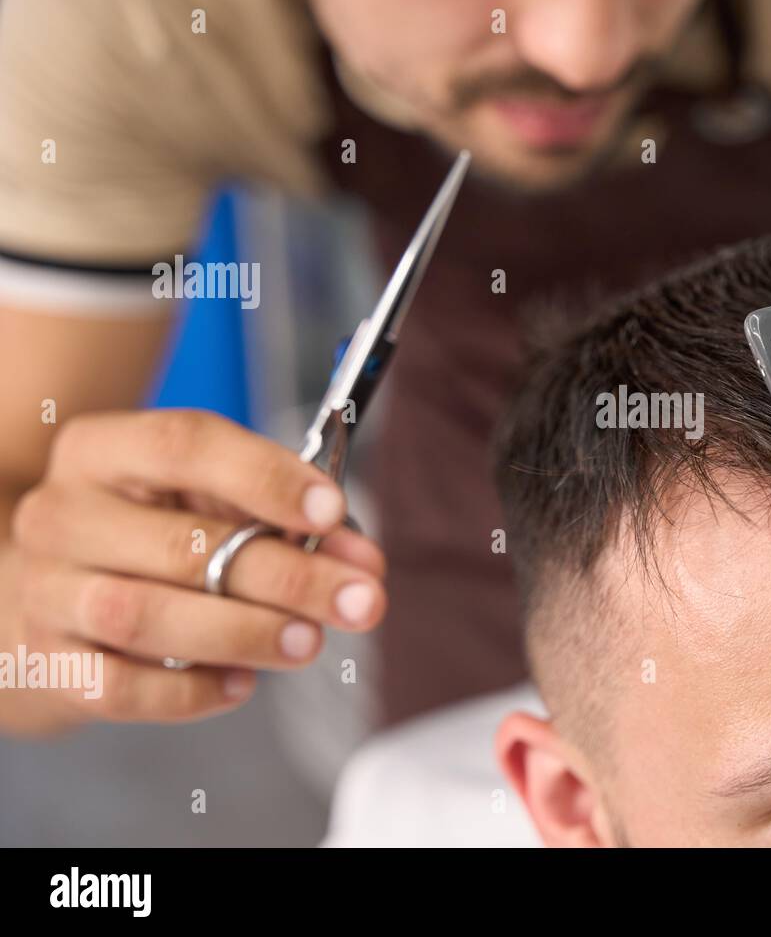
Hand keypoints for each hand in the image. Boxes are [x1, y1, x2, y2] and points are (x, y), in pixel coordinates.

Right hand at [4, 409, 386, 730]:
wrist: (52, 590)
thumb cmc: (154, 533)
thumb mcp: (213, 499)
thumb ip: (284, 517)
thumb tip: (359, 560)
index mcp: (102, 449)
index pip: (185, 444)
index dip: (267, 477)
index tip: (333, 512)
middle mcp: (61, 513)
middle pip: (182, 545)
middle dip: (288, 577)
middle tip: (361, 600)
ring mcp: (44, 590)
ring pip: (145, 618)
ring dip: (245, 633)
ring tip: (309, 642)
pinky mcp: (46, 661)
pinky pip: (119, 688)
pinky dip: (189, 690)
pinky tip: (241, 682)